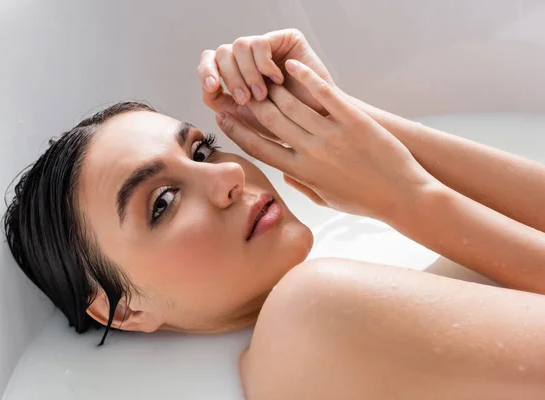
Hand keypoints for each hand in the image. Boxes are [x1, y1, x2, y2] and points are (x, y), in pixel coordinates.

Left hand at [198, 29, 333, 141]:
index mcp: (234, 75)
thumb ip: (224, 105)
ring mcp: (266, 48)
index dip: (206, 72)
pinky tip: (276, 80)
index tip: (213, 88)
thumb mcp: (247, 118)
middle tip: (246, 99)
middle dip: (230, 78)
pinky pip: (260, 43)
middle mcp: (248, 59)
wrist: (315, 123)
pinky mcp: (284, 39)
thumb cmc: (283, 124)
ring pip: (238, 45)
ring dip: (247, 73)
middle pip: (222, 53)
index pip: (209, 62)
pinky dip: (263, 65)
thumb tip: (207, 90)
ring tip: (263, 95)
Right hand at [215, 59, 435, 220]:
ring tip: (264, 78)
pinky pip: (323, 94)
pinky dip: (305, 78)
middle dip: (249, 103)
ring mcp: (332, 135)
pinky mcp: (353, 121)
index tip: (222, 117)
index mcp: (301, 172)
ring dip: (274, 88)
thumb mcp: (325, 198)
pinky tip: (292, 67)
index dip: (236, 130)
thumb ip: (300, 183)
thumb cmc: (364, 200)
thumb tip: (283, 169)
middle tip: (239, 89)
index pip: (258, 148)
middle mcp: (311, 152)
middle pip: (269, 121)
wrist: (403, 196)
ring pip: (291, 104)